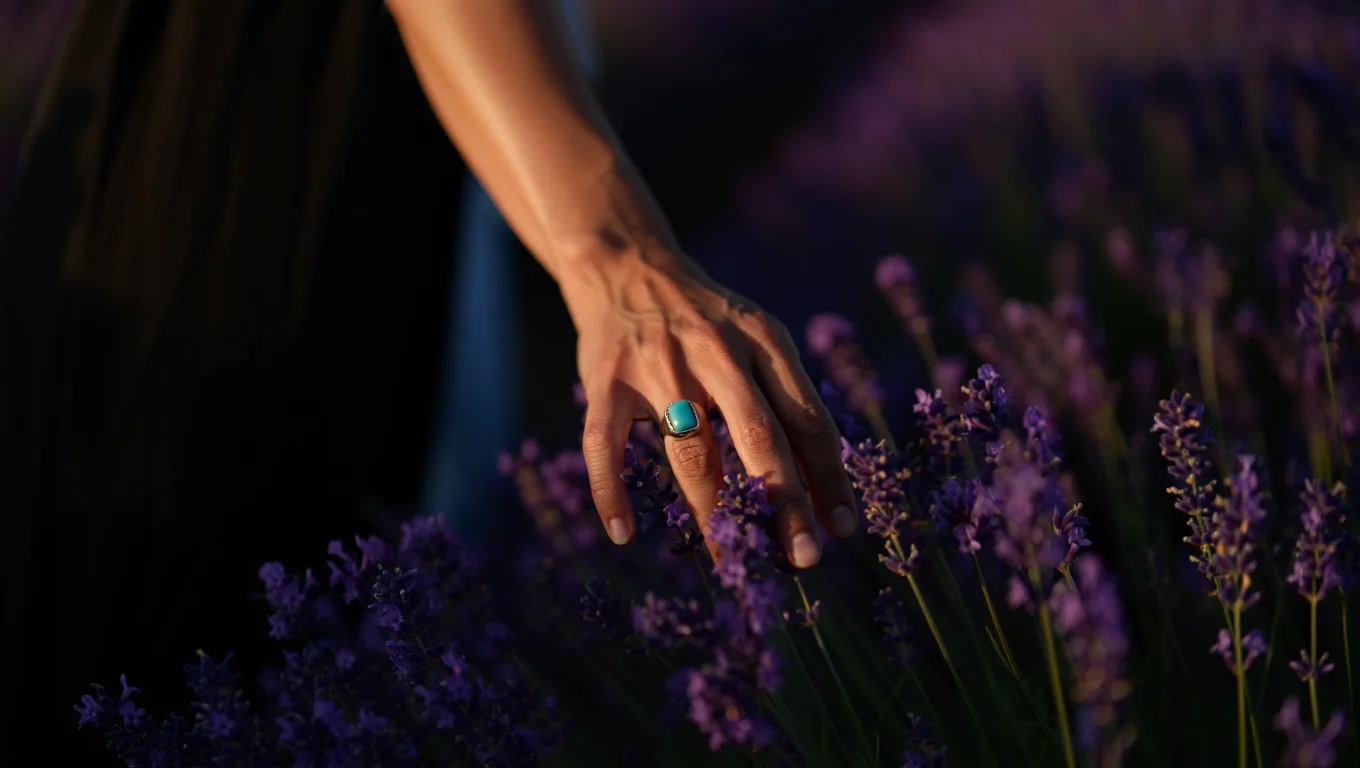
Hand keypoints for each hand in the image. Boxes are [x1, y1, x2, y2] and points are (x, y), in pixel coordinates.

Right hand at [561, 249, 858, 567]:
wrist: (626, 265)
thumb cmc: (705, 320)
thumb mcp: (756, 337)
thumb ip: (784, 396)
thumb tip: (823, 486)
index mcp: (764, 341)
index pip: (807, 418)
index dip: (830, 477)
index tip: (844, 528)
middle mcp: (716, 350)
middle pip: (759, 436)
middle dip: (785, 503)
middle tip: (803, 558)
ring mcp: (659, 365)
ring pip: (691, 450)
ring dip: (713, 513)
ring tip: (731, 561)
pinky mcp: (607, 381)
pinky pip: (606, 445)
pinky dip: (611, 490)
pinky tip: (622, 531)